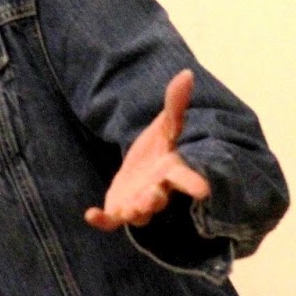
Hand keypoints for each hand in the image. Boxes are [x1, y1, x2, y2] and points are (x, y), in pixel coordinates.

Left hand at [85, 69, 210, 231]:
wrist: (140, 168)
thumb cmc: (159, 148)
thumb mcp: (165, 125)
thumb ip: (175, 104)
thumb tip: (186, 74)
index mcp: (171, 170)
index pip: (185, 177)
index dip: (193, 183)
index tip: (204, 190)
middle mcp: (157, 190)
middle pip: (159, 199)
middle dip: (156, 200)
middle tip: (153, 196)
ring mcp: (138, 204)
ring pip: (139, 215)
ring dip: (135, 212)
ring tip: (130, 208)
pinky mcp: (119, 210)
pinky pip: (112, 221)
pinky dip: (102, 220)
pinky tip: (90, 214)